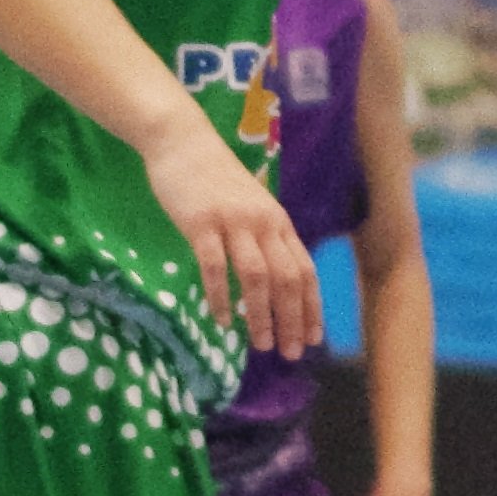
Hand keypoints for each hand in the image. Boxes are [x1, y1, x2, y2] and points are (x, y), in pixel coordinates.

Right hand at [151, 127, 324, 358]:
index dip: (312, 307)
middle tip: (291, 353)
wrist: (183, 142)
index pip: (305, 270)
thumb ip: (264, 238)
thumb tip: (275, 281)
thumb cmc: (216, 180)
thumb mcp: (252, 207)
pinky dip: (221, 297)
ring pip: (257, 276)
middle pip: (288, 278)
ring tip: (260, 344)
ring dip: (261, 314)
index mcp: (278, 222)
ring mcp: (234, 222)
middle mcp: (264, 223)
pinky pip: (215, 267)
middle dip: (292, 319)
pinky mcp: (202, 223)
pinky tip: (221, 321)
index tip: (313, 338)